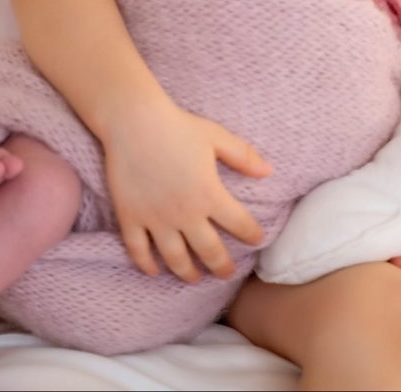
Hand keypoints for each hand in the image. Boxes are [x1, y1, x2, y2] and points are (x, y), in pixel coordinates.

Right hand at [103, 99, 272, 282]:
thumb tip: (269, 171)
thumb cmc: (177, 126)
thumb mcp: (215, 136)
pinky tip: (154, 271)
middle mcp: (185, 213)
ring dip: (187, 273)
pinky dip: (146, 265)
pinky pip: (138, 250)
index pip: (240, 224)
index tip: (257, 239)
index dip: (252, 234)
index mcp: (209, 194)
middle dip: (221, 267)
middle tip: (227, 273)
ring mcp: (156, 219)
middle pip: (209, 251)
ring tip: (194, 278)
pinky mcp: (131, 217)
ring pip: (175, 259)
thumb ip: (243, 156)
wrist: (133, 122)